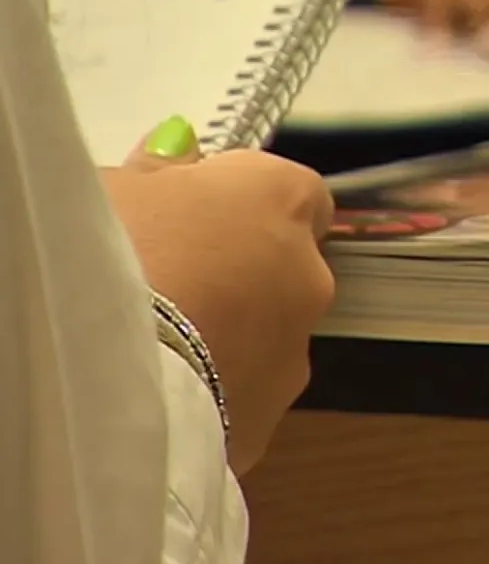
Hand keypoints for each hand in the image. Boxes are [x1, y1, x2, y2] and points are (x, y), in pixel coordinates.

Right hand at [101, 116, 334, 474]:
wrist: (105, 375)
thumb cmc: (109, 256)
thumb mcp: (115, 187)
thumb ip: (162, 169)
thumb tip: (181, 148)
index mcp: (279, 199)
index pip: (297, 191)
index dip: (249, 202)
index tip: (200, 214)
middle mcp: (309, 272)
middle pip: (286, 265)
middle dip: (242, 270)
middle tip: (169, 281)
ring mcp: (297, 350)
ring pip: (269, 333)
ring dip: (231, 332)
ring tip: (157, 343)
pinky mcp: (272, 416)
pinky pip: (245, 392)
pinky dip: (217, 389)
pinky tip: (163, 392)